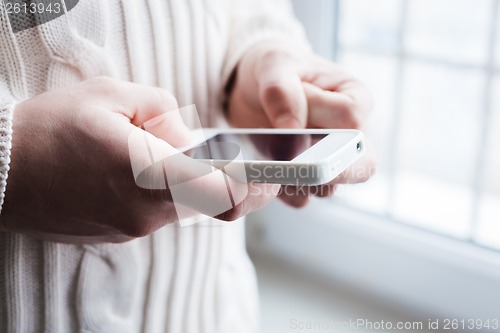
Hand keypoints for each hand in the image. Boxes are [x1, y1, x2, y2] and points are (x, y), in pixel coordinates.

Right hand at [0, 77, 278, 242]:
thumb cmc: (51, 127)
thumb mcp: (115, 95)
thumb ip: (168, 115)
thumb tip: (191, 143)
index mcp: (149, 174)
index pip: (223, 193)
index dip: (255, 187)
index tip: (270, 177)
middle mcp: (146, 211)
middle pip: (210, 204)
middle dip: (226, 182)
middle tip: (228, 159)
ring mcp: (132, 228)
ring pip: (183, 207)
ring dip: (186, 182)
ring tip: (156, 152)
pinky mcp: (120, 234)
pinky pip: (157, 214)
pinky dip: (163, 193)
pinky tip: (137, 170)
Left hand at [227, 41, 374, 206]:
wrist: (252, 86)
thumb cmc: (275, 67)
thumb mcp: (274, 64)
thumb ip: (283, 91)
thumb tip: (291, 129)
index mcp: (354, 98)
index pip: (350, 119)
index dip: (321, 124)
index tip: (290, 129)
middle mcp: (348, 134)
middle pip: (361, 166)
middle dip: (332, 174)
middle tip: (294, 170)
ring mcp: (327, 160)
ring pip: (327, 187)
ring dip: (298, 183)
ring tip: (263, 168)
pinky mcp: (303, 177)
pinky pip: (298, 196)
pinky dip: (279, 192)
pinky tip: (257, 177)